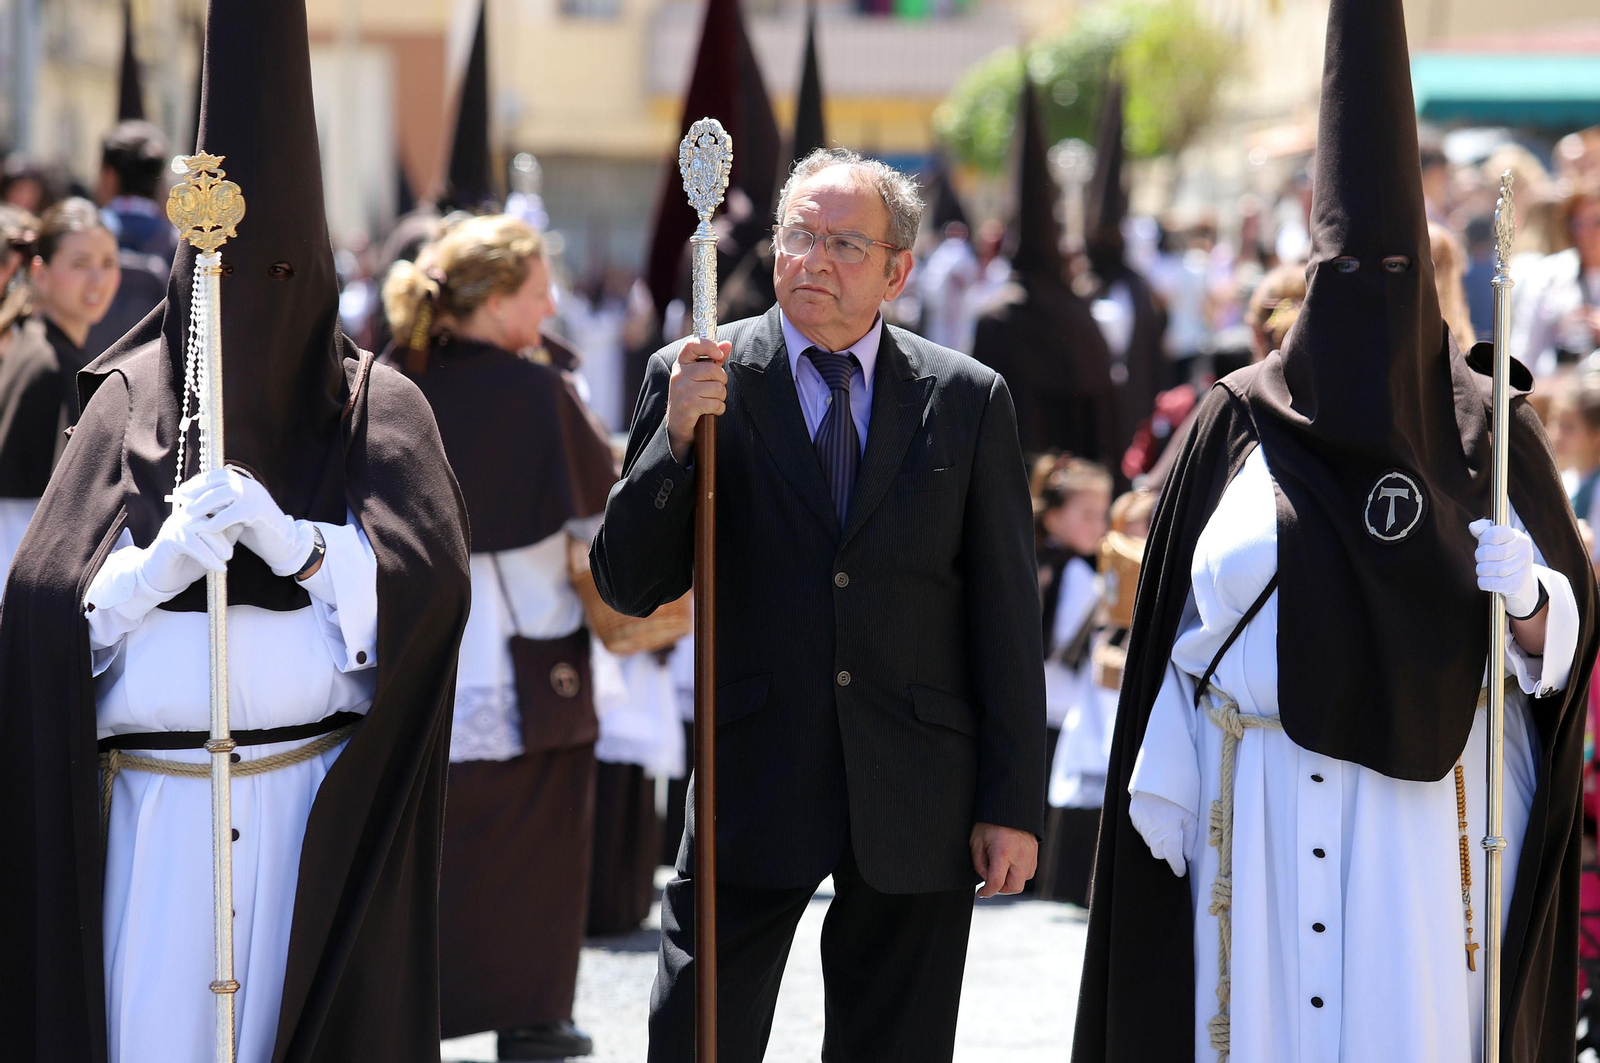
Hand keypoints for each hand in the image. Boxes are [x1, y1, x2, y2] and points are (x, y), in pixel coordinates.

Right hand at [138, 489, 234, 594]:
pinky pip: (192, 543)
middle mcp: (186, 515)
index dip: (233, 515)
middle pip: (212, 514)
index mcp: (198, 513)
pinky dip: (207, 556)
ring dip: (218, 544)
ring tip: (228, 558)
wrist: (161, 578)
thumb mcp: (214, 548)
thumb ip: (227, 535)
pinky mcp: (169, 539)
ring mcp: (176, 525)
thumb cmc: (190, 562)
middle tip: (232, 552)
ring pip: (202, 528)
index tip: (246, 529)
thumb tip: (243, 522)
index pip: (218, 506)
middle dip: (226, 532)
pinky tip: (218, 567)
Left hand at [184, 466, 315, 577]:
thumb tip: (195, 502)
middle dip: (196, 490)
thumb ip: (221, 506)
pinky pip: (230, 515)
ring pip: (222, 495)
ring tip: (187, 513)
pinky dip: (214, 522)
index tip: (182, 491)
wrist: (283, 544)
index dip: (198, 482)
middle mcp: (249, 486)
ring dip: (202, 504)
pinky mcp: (257, 512)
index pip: (216, 475)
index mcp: (244, 484)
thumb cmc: (257, 531)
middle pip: (217, 482)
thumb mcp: (236, 514)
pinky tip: (203, 528)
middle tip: (180, 500)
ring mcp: (254, 497)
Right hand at [666, 338, 730, 464]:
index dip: (709, 346)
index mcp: (681, 363)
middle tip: (715, 389)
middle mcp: (679, 374)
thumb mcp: (698, 376)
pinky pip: (715, 403)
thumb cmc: (691, 397)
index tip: (719, 355)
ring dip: (720, 397)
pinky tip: (711, 410)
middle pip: (713, 370)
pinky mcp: (688, 405)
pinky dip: (719, 409)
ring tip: (711, 401)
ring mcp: (682, 390)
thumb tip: (727, 344)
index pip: (693, 344)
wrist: (677, 425)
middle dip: (721, 381)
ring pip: (717, 388)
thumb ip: (712, 359)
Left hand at [970, 823, 1037, 898]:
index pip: (997, 883)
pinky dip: (1019, 873)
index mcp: (1003, 852)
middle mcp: (1020, 856)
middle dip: (1001, 888)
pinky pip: (1029, 872)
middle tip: (991, 881)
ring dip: (1011, 880)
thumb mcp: (976, 841)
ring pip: (1023, 881)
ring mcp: (1030, 855)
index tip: (981, 892)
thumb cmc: (991, 822)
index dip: (987, 892)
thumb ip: (979, 864)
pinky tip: (1010, 863)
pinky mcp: (1035, 853)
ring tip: (1001, 869)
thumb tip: (986, 879)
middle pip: (1014, 887)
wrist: (1010, 806)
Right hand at [1129, 791, 1194, 877]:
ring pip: (1150, 842)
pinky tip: (1156, 819)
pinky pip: (1142, 831)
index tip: (1181, 871)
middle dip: (1167, 852)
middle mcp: (1154, 832)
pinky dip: (1149, 830)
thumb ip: (1190, 840)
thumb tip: (1187, 856)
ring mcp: (1142, 824)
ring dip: (1158, 840)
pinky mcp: (1134, 817)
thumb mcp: (1191, 818)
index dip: (1178, 867)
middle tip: (1175, 842)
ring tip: (1165, 825)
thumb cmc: (1180, 796)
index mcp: (1171, 834)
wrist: (1160, 776)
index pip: (1173, 858)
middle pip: (1159, 853)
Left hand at [1469, 519, 1540, 617]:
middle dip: (1479, 557)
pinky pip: (1488, 583)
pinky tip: (1489, 580)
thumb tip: (1473, 527)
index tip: (1486, 544)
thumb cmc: (1506, 559)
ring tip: (1486, 570)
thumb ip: (1484, 530)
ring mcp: (1521, 570)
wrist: (1523, 586)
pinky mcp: (1516, 586)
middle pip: (1486, 552)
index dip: (1484, 540)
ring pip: (1486, 569)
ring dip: (1481, 570)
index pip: (1493, 534)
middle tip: (1484, 560)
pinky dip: (1483, 582)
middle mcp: (1523, 552)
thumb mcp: (1497, 542)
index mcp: (1519, 538)